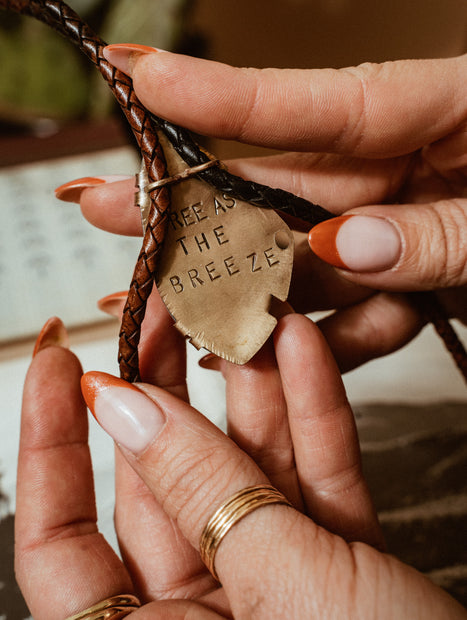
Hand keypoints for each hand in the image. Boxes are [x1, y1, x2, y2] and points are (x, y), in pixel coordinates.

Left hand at [16, 314, 465, 618]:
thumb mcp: (279, 591)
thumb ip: (200, 493)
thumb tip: (123, 407)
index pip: (59, 542)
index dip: (48, 448)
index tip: (59, 364)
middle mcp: (204, 619)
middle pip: (162, 484)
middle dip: (164, 390)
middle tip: (164, 316)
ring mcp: (273, 588)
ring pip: (246, 472)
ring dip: (251, 390)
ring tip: (243, 315)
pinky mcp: (340, 567)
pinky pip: (314, 481)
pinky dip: (312, 416)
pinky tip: (301, 351)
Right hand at [56, 49, 465, 370]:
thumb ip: (442, 230)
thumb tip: (347, 246)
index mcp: (430, 111)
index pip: (305, 102)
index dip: (215, 93)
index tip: (134, 75)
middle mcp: (397, 165)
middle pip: (275, 184)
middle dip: (188, 201)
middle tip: (104, 200)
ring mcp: (398, 223)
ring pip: (304, 258)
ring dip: (250, 292)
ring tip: (180, 309)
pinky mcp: (411, 271)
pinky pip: (355, 307)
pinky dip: (331, 337)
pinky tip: (296, 351)